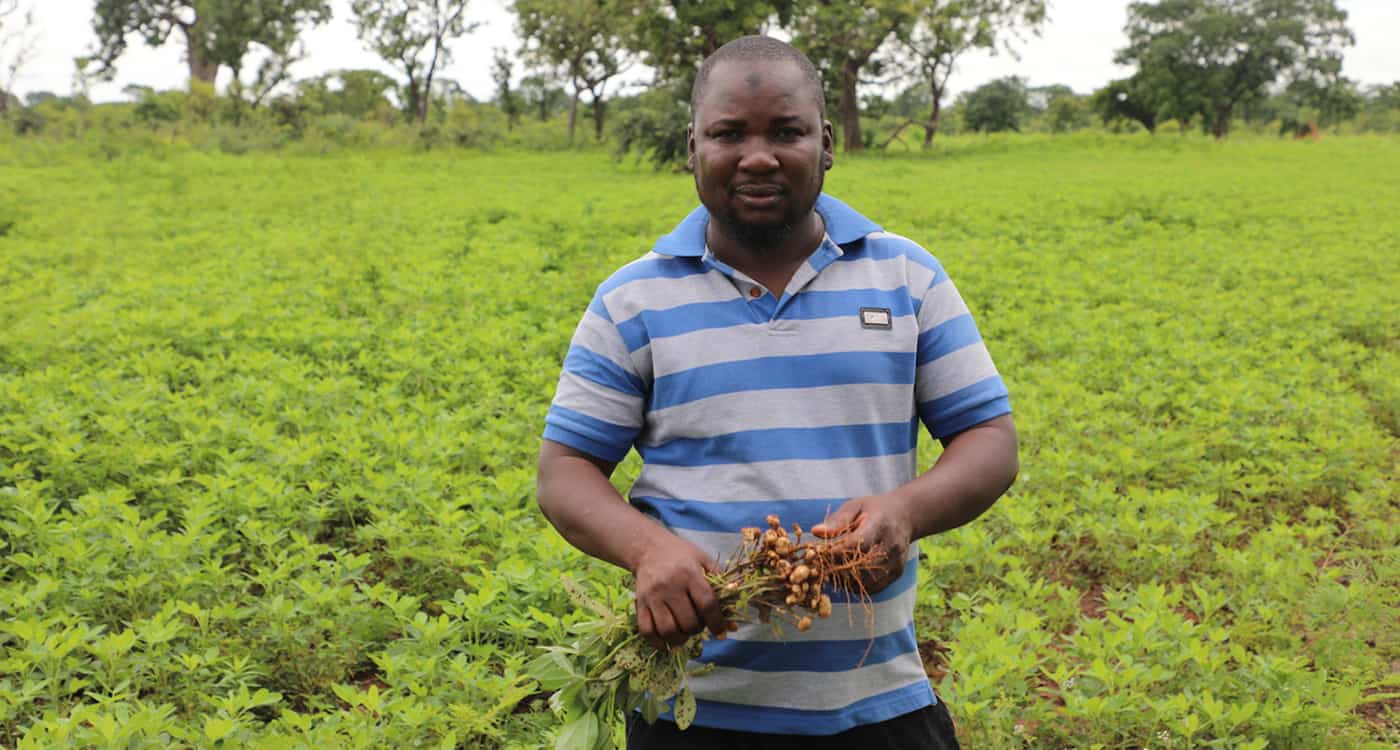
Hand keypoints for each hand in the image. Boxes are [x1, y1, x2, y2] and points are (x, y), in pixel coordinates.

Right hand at [632, 536, 727, 651]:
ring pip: (668, 630)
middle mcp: (670, 586)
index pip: (707, 604)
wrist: (648, 548)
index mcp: (689, 574)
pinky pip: (646, 631)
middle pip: (688, 621)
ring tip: (684, 634)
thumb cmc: (680, 554)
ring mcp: (652, 597)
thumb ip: (720, 584)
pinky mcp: (639, 604)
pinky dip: (658, 643)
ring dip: (680, 639)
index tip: (721, 632)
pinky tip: (667, 643)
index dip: (717, 622)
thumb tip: (732, 615)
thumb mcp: (703, 560)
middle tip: (698, 625)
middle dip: (697, 629)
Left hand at [810, 495, 913, 594]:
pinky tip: (847, 576)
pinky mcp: (897, 573)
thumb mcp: (855, 506)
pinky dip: (857, 585)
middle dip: (839, 568)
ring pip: (867, 580)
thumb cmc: (874, 510)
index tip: (822, 555)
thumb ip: (837, 520)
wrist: (905, 516)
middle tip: (822, 567)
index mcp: (880, 524)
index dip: (838, 552)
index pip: (859, 543)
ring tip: (833, 572)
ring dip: (847, 580)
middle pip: (862, 565)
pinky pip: (874, 587)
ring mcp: (896, 561)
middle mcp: (891, 545)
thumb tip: (815, 532)